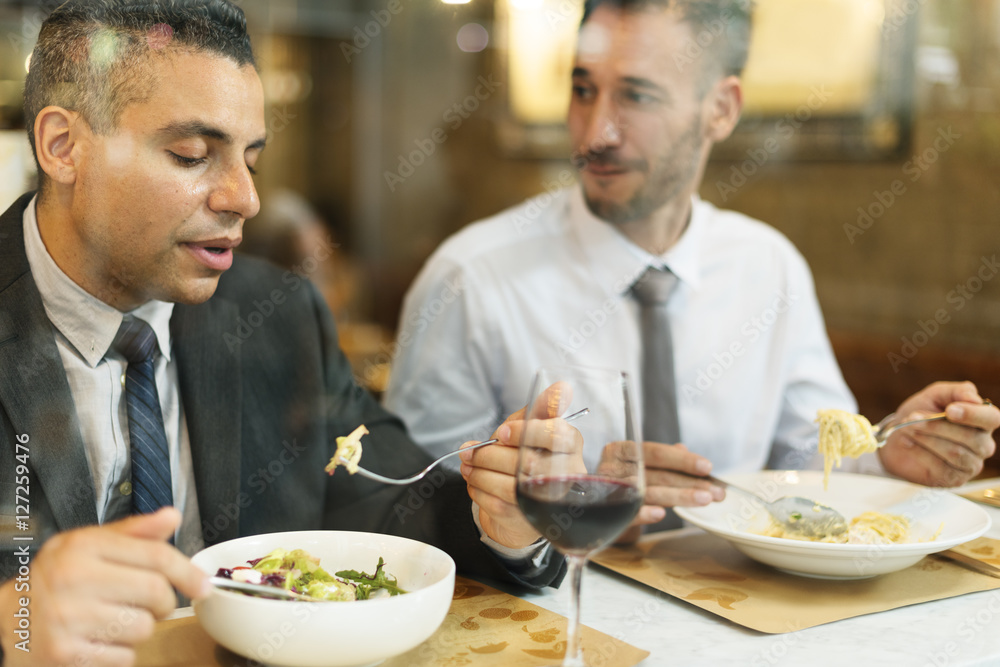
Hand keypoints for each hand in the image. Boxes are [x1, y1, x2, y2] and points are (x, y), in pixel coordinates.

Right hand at [0, 508, 209, 665]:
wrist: (5, 621)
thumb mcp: (86, 545)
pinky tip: (98, 640)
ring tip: (112, 620)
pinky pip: (123, 657)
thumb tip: (171, 517)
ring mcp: (67, 618)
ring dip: (138, 629)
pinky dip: (119, 653)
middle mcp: (74, 579)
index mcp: (84, 547)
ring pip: (144, 628)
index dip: (188, 572)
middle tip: (147, 603)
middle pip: (157, 594)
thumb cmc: (53, 581)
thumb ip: (132, 533)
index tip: (202, 584)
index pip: (156, 557)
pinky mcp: (65, 654)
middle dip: (163, 603)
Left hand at [459, 382, 583, 548]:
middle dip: (490, 455)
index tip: (502, 432)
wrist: (527, 496)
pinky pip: (499, 503)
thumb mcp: (534, 425)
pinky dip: (479, 490)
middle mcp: (568, 473)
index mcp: (571, 444)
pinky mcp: (530, 517)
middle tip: (468, 451)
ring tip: (467, 465)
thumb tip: (562, 387)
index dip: (526, 432)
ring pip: (511, 486)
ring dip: (480, 474)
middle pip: (528, 462)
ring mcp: (550, 499)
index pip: (557, 436)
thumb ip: (541, 407)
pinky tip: (474, 481)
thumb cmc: (530, 452)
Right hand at [612, 441, 724, 544]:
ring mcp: (608, 491)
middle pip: (657, 474)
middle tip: (716, 491)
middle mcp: (613, 468)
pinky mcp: (608, 515)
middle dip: (689, 482)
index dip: (682, 460)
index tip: (707, 467)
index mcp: (622, 451)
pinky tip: (661, 514)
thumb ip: (662, 458)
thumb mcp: (642, 466)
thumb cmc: (625, 483)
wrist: (598, 509)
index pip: (655, 452)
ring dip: (678, 496)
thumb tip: (683, 449)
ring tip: (704, 500)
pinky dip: (644, 514)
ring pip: (648, 492)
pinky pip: (628, 513)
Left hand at [878, 381, 998, 486]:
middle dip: (937, 426)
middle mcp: (983, 444)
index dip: (973, 415)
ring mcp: (971, 464)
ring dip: (927, 438)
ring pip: (955, 452)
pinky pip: (942, 467)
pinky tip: (907, 443)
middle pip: (971, 438)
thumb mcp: (934, 396)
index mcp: (983, 421)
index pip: (992, 419)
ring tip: (907, 428)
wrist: (896, 437)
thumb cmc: (920, 414)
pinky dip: (920, 453)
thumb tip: (974, 397)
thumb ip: (956, 392)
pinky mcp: (955, 478)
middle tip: (912, 417)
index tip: (949, 410)